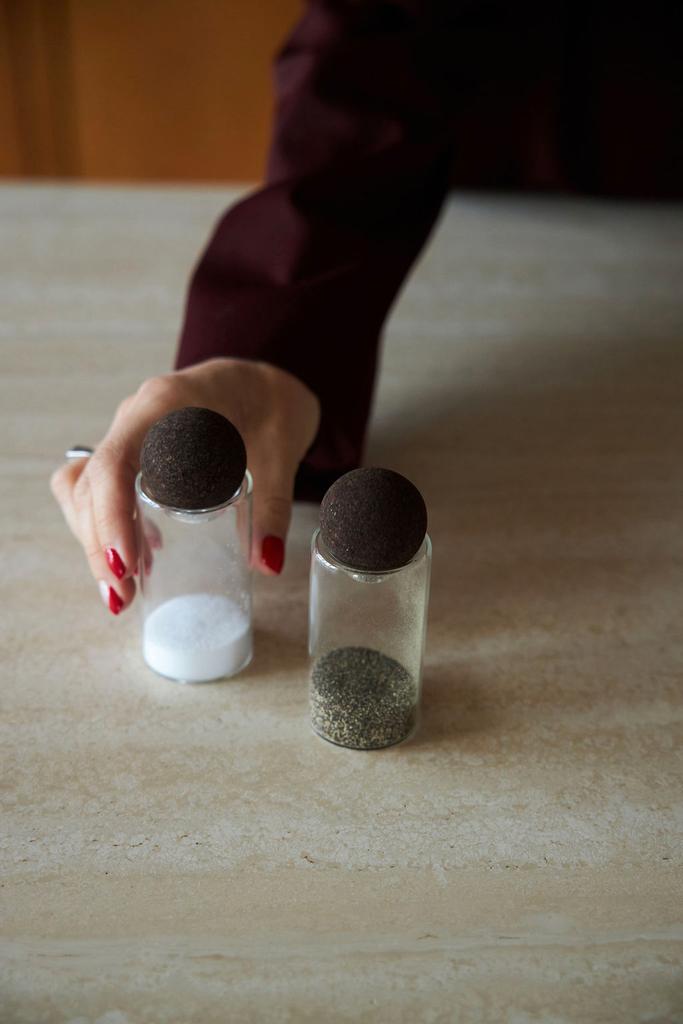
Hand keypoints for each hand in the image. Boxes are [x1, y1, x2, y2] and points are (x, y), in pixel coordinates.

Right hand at [50, 358, 319, 612]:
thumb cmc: (270, 405)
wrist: (263, 381)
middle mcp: (137, 418)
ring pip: (83, 489)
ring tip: (123, 589)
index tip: (125, 564)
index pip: (116, 460)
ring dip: (95, 540)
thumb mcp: (282, 452)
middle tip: (123, 597)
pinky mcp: (132, 453)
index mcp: (168, 405)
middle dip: (99, 545)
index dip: (111, 515)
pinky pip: (96, 488)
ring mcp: (129, 435)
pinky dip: (104, 526)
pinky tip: (133, 560)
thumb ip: (274, 505)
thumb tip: (267, 562)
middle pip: (91, 483)